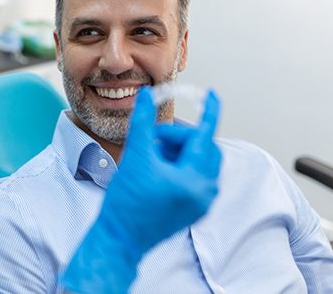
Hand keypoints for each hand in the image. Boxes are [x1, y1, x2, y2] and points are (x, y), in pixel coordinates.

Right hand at [61, 86, 220, 292]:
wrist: (119, 238)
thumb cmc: (126, 203)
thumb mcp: (135, 157)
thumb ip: (144, 123)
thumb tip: (147, 97)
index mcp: (194, 180)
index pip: (206, 136)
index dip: (210, 111)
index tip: (212, 94)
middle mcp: (204, 193)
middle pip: (203, 149)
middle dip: (180, 137)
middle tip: (155, 139)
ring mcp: (200, 203)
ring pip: (198, 161)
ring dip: (178, 151)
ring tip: (152, 156)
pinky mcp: (193, 209)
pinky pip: (194, 176)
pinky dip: (179, 164)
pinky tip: (156, 168)